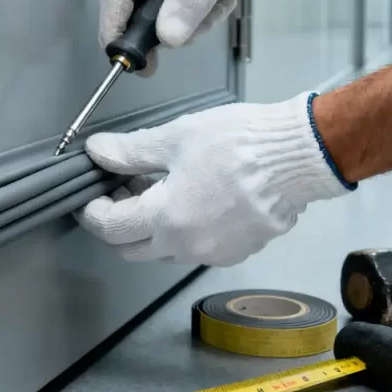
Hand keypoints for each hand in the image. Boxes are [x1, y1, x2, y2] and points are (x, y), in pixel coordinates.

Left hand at [76, 93, 352, 265]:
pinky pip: (193, 248)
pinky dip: (179, 230)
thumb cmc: (239, 142)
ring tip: (153, 186)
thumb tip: (96, 152)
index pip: (110, 228)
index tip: (89, 192)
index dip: (91, 210)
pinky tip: (187, 197)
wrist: (301, 155)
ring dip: (147, 226)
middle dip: (116, 221)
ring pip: (162, 251)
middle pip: (131, 248)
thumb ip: (130, 151)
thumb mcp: (176, 137)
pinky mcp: (237, 251)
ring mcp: (214, 254)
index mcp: (168, 220)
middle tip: (119, 186)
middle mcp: (188, 247)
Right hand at [97, 0, 299, 75]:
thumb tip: (166, 40)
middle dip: (168, 26)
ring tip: (219, 5)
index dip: (117, 35)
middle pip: (133, 5)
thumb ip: (190, 3)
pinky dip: (187, 4)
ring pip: (150, 4)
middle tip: (204, 26)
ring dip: (185, 16)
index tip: (132, 65)